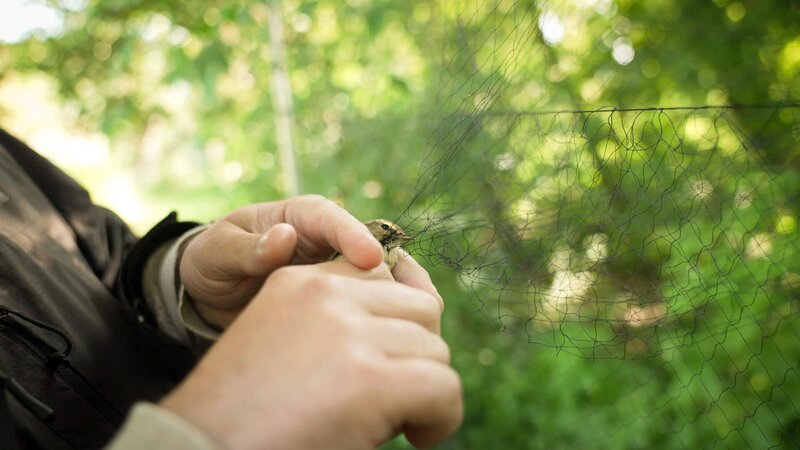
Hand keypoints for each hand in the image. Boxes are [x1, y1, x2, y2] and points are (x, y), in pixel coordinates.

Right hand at [161, 256, 461, 448]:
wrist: (200, 448)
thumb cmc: (244, 414)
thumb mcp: (285, 343)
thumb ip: (336, 322)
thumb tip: (414, 321)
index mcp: (303, 281)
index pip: (387, 271)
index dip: (410, 308)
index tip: (413, 342)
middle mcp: (326, 294)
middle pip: (422, 310)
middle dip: (420, 352)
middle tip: (399, 393)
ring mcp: (348, 331)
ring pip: (436, 351)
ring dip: (427, 389)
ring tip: (396, 420)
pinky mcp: (369, 377)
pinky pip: (443, 387)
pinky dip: (442, 417)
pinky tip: (417, 435)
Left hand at [179, 195, 383, 327]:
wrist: (210, 295)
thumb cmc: (213, 261)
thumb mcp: (218, 252)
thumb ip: (249, 248)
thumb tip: (284, 236)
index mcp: (300, 217)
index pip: (332, 220)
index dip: (355, 236)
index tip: (371, 259)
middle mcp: (327, 242)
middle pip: (369, 250)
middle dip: (387, 274)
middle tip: (400, 303)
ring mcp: (337, 273)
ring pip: (378, 281)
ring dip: (394, 300)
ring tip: (405, 324)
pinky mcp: (341, 302)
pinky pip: (369, 306)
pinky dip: (381, 320)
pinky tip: (390, 343)